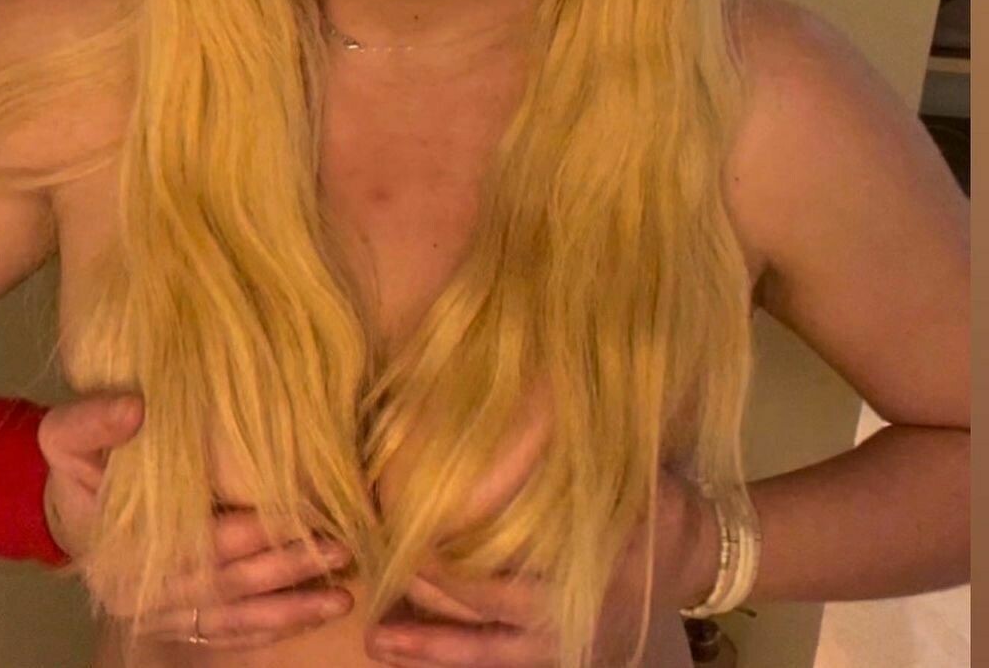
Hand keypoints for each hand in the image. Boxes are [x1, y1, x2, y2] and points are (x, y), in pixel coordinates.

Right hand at [39, 392, 355, 649]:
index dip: (253, 529)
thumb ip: (94, 421)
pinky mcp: (174, 622)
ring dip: (288, 608)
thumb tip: (134, 407)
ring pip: (232, 615)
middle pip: (225, 581)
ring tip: (340, 594)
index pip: (199, 540)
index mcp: (122, 546)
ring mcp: (159, 612)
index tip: (305, 510)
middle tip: (340, 546)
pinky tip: (309, 616)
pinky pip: (224, 633)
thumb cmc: (74, 467)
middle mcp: (141, 590)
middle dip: (285, 567)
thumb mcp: (67, 433)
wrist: (60, 510)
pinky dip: (268, 629)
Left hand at [366, 468, 712, 666]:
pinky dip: (458, 655)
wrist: (698, 556)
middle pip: (480, 620)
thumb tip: (525, 425)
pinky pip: (499, 661)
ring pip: (484, 655)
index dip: (445, 565)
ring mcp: (561, 648)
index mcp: (577, 583)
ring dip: (430, 649)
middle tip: (371, 584)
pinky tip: (416, 651)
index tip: (403, 537)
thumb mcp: (625, 481)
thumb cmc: (657, 507)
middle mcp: (565, 626)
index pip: (496, 581)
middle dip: (425, 603)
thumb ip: (576, 467)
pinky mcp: (559, 657)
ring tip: (377, 640)